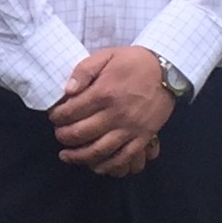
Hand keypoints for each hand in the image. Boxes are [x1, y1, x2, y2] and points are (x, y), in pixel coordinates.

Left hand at [48, 46, 174, 176]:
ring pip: (99, 150)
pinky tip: (94, 166)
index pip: (72, 111)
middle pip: (82, 133)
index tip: (54, 117)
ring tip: (66, 155)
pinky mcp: (142, 137)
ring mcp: (130, 128)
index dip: (58, 116)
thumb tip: (67, 90)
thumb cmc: (133, 62)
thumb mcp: (106, 56)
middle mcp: (116, 114)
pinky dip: (107, 166)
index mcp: (104, 92)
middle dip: (64, 136)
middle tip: (58, 134)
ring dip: (79, 156)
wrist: (167, 71)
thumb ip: (84, 70)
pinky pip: (123, 157)